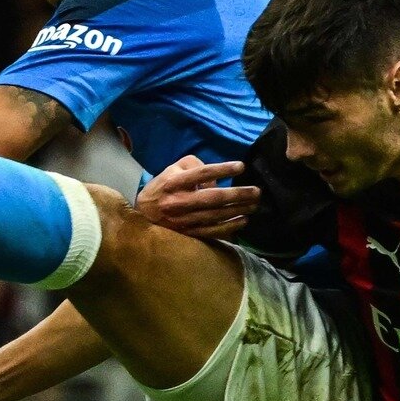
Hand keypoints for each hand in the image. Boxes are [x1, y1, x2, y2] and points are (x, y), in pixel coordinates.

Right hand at [136, 155, 260, 238]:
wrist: (143, 214)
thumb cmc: (163, 187)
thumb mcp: (174, 169)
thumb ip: (196, 167)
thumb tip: (217, 180)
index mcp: (174, 182)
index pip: (201, 174)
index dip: (222, 169)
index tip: (241, 167)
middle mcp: (178, 201)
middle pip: (212, 198)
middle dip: (237, 194)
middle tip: (256, 191)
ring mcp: (183, 220)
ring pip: (215, 216)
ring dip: (238, 210)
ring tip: (254, 204)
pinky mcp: (187, 233)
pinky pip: (212, 231)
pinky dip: (229, 227)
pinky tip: (243, 220)